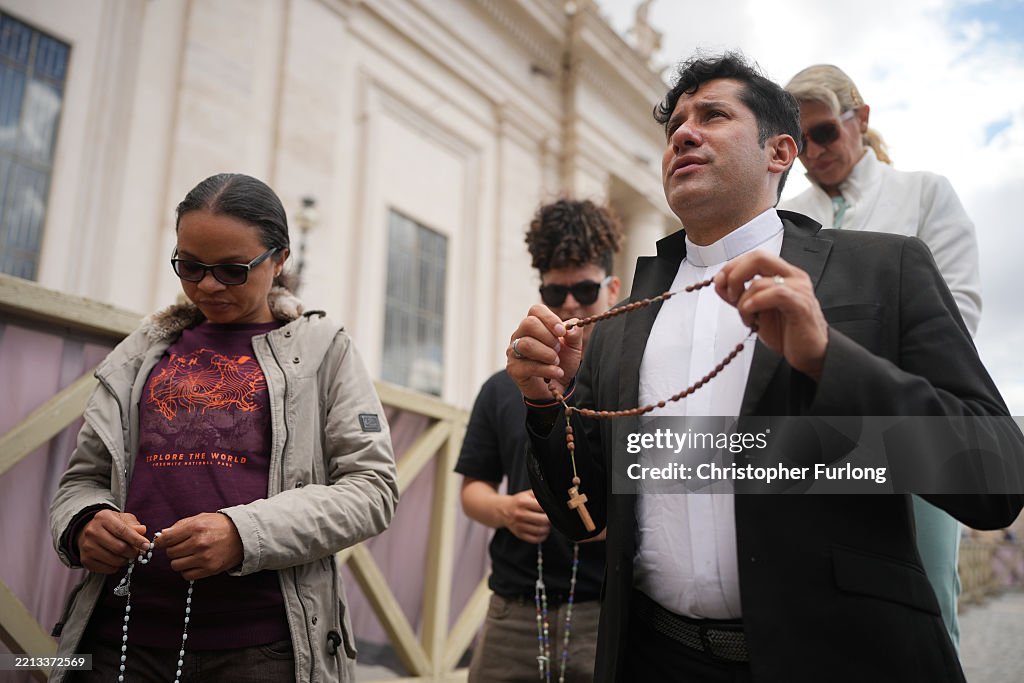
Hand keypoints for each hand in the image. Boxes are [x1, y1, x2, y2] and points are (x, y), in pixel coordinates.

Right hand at [77, 509, 149, 573]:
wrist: (88, 531)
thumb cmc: (111, 525)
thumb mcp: (123, 519)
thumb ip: (134, 525)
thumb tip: (142, 531)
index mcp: (103, 518)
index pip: (122, 531)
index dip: (136, 540)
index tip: (147, 546)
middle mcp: (92, 532)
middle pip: (119, 548)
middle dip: (133, 552)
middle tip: (137, 552)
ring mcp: (87, 547)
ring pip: (114, 560)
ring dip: (126, 560)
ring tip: (127, 556)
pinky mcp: (85, 560)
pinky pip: (107, 569)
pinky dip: (116, 567)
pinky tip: (117, 560)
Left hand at [156, 512, 243, 580]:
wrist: (243, 536)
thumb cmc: (220, 525)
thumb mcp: (201, 518)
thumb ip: (180, 525)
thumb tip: (161, 536)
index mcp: (196, 527)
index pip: (167, 539)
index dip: (160, 542)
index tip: (161, 543)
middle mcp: (199, 543)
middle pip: (170, 553)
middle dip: (173, 550)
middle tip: (182, 546)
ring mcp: (205, 558)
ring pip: (176, 565)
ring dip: (179, 561)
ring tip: (188, 555)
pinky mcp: (210, 569)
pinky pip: (186, 575)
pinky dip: (187, 570)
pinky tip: (194, 562)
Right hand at [499, 489, 550, 542]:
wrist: (503, 510)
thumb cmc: (519, 501)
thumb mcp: (527, 494)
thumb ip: (540, 494)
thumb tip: (553, 501)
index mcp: (523, 502)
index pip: (542, 507)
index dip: (551, 509)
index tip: (553, 509)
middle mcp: (520, 514)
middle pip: (543, 520)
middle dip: (550, 519)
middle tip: (551, 517)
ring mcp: (519, 525)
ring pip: (540, 530)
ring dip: (548, 528)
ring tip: (547, 524)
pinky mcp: (519, 534)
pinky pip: (535, 539)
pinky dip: (543, 537)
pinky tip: (543, 532)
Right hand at [506, 304, 584, 401]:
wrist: (557, 386)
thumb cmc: (562, 362)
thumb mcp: (573, 346)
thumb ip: (574, 333)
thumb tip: (571, 327)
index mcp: (533, 325)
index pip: (536, 310)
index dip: (550, 319)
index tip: (562, 332)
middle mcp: (520, 335)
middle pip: (529, 324)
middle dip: (548, 337)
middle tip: (558, 349)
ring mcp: (514, 351)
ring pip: (526, 344)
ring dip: (547, 354)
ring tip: (556, 361)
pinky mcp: (513, 369)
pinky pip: (528, 365)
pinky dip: (547, 370)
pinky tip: (556, 372)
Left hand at [714, 251, 828, 380]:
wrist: (810, 353)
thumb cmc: (787, 332)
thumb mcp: (755, 311)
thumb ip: (738, 296)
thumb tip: (719, 283)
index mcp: (783, 275)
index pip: (754, 257)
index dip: (732, 266)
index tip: (720, 282)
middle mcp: (793, 277)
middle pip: (758, 257)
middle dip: (735, 274)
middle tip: (730, 295)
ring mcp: (799, 289)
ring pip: (760, 282)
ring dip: (744, 302)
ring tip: (748, 319)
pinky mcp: (801, 305)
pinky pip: (776, 294)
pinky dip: (756, 303)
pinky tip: (753, 317)